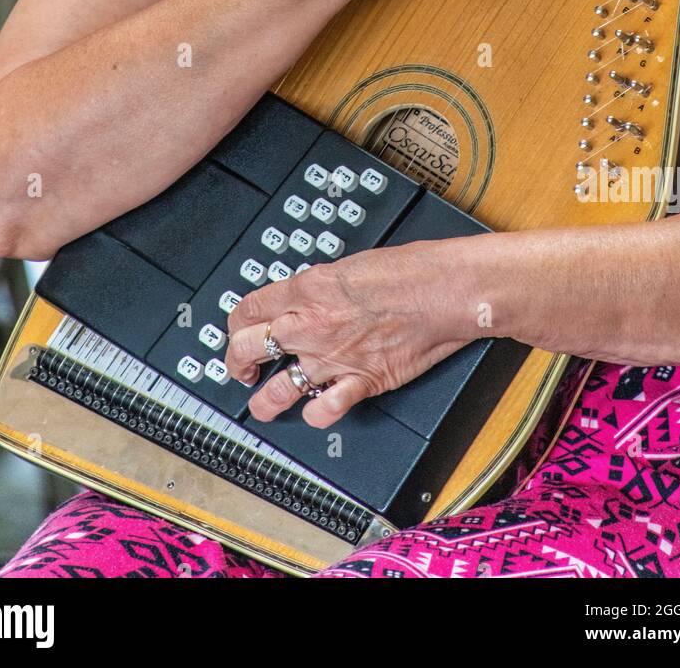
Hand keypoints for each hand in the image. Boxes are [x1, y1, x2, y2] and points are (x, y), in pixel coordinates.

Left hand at [224, 238, 485, 426]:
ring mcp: (332, 358)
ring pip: (276, 391)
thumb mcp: (347, 265)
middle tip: (242, 367)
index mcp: (306, 289)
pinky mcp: (360, 382)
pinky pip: (322, 411)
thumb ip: (318, 288)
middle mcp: (311, 325)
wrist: (443, 291)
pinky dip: (315, 414)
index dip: (236, 324)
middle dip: (237, 361)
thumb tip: (304, 300)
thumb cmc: (408, 271)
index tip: (240, 330)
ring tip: (262, 403)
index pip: (248, 309)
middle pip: (247, 348)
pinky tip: (315, 408)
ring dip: (264, 401)